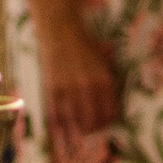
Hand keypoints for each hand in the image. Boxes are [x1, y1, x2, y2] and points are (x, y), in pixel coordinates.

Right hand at [38, 16, 118, 162]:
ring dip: (79, 130)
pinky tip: (64, 130)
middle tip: (93, 131)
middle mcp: (88, 87)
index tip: (107, 124)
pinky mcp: (52, 89)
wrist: (60, 30)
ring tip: (80, 132)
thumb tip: (109, 106)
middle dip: (95, 130)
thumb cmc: (84, 44)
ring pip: (76, 122)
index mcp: (104, 80)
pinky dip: (61, 126)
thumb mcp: (102, 62)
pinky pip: (58, 115)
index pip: (110, 112)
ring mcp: (69, 90)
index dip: (109, 122)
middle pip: (94, 121)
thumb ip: (106, 83)